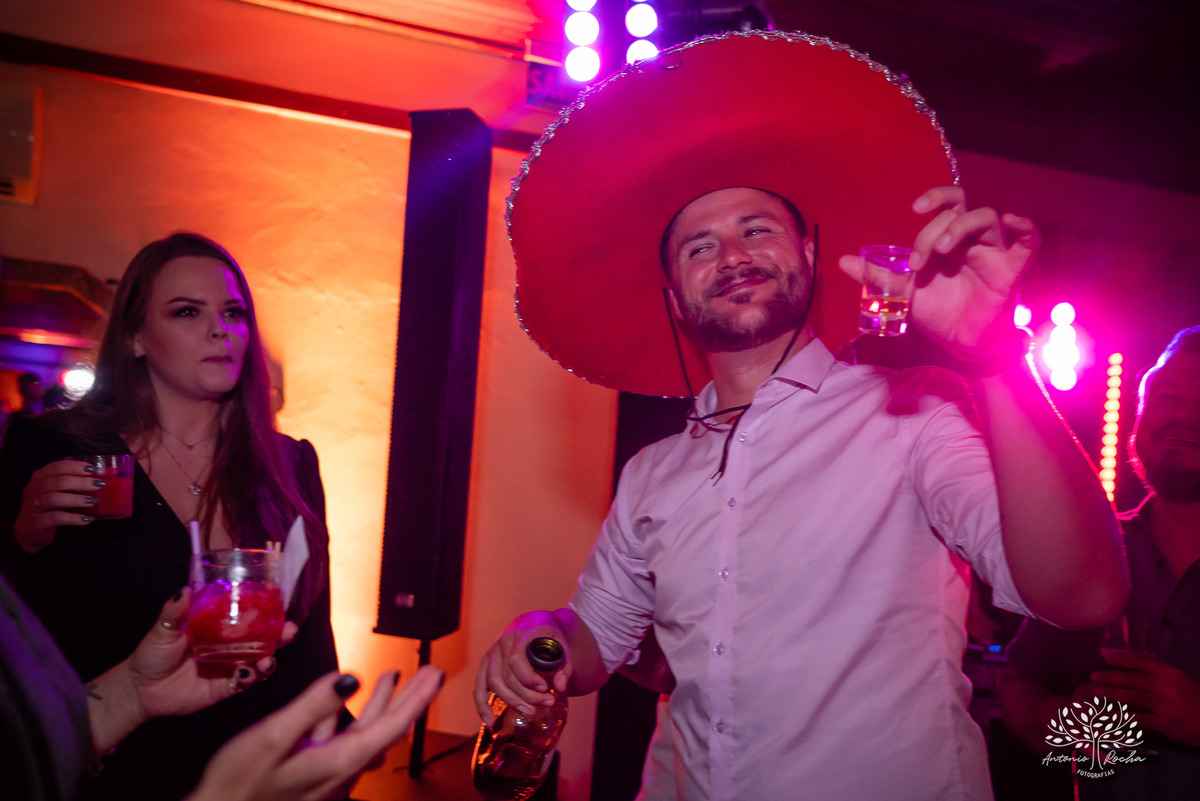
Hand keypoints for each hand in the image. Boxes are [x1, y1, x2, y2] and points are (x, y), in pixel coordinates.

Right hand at [14, 459, 102, 551]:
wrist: (29, 531)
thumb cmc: (49, 508)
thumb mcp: (58, 492)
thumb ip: (75, 484)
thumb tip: (107, 476)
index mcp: (40, 478)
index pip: (56, 467)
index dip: (75, 466)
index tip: (93, 469)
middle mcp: (34, 490)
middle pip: (58, 482)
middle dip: (81, 482)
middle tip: (99, 485)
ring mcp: (33, 506)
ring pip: (54, 498)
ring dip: (77, 499)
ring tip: (93, 501)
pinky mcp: (36, 522)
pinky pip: (56, 518)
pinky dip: (73, 518)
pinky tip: (87, 519)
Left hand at [89, 589, 296, 753]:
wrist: (141, 690)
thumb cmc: (152, 654)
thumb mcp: (163, 629)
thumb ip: (175, 611)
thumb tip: (185, 589)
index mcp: (219, 626)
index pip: (249, 614)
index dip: (267, 609)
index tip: (281, 603)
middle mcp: (230, 644)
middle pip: (263, 637)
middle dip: (280, 634)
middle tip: (288, 631)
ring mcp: (230, 665)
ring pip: (260, 659)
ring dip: (269, 658)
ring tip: (267, 660)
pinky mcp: (226, 686)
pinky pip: (246, 681)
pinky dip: (250, 677)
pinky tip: (246, 673)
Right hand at [188, 666, 444, 800]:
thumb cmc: (236, 784)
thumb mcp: (272, 737)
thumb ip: (313, 705)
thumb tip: (350, 677)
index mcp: (337, 761)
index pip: (391, 726)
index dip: (416, 698)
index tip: (436, 674)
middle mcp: (341, 772)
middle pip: (387, 730)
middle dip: (411, 698)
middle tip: (431, 672)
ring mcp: (329, 777)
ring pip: (368, 735)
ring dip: (385, 703)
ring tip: (396, 675)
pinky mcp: (314, 777)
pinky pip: (345, 741)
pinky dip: (356, 716)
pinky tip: (350, 700)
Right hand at [475, 610, 570, 720]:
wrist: (533, 622)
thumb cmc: (548, 635)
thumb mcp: (562, 644)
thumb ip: (565, 665)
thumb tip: (560, 687)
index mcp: (520, 634)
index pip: (516, 659)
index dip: (529, 678)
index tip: (545, 688)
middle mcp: (502, 643)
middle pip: (506, 676)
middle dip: (526, 695)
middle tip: (547, 702)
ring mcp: (492, 653)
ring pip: (493, 683)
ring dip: (511, 701)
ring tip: (530, 711)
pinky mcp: (486, 664)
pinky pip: (479, 686)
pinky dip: (482, 705)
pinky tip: (489, 721)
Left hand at [838, 186, 1038, 359]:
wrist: (959, 343)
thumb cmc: (938, 311)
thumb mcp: (902, 293)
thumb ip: (876, 275)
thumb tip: (842, 261)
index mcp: (949, 240)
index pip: (947, 206)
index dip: (934, 198)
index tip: (914, 209)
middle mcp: (972, 241)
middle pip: (961, 211)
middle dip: (933, 230)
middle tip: (918, 260)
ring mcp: (994, 253)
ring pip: (987, 219)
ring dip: (961, 228)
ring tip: (941, 252)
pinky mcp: (1012, 270)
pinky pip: (1030, 242)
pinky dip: (1025, 227)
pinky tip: (1012, 220)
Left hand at [1089, 649, 1199, 746]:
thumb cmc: (1197, 701)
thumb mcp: (1182, 682)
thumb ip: (1161, 675)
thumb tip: (1135, 667)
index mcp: (1171, 673)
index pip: (1141, 661)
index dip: (1121, 659)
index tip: (1105, 659)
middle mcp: (1166, 686)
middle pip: (1131, 679)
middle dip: (1109, 677)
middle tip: (1092, 676)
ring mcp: (1165, 706)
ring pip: (1130, 697)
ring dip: (1110, 694)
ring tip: (1094, 692)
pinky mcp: (1164, 724)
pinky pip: (1137, 719)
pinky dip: (1120, 716)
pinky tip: (1107, 715)